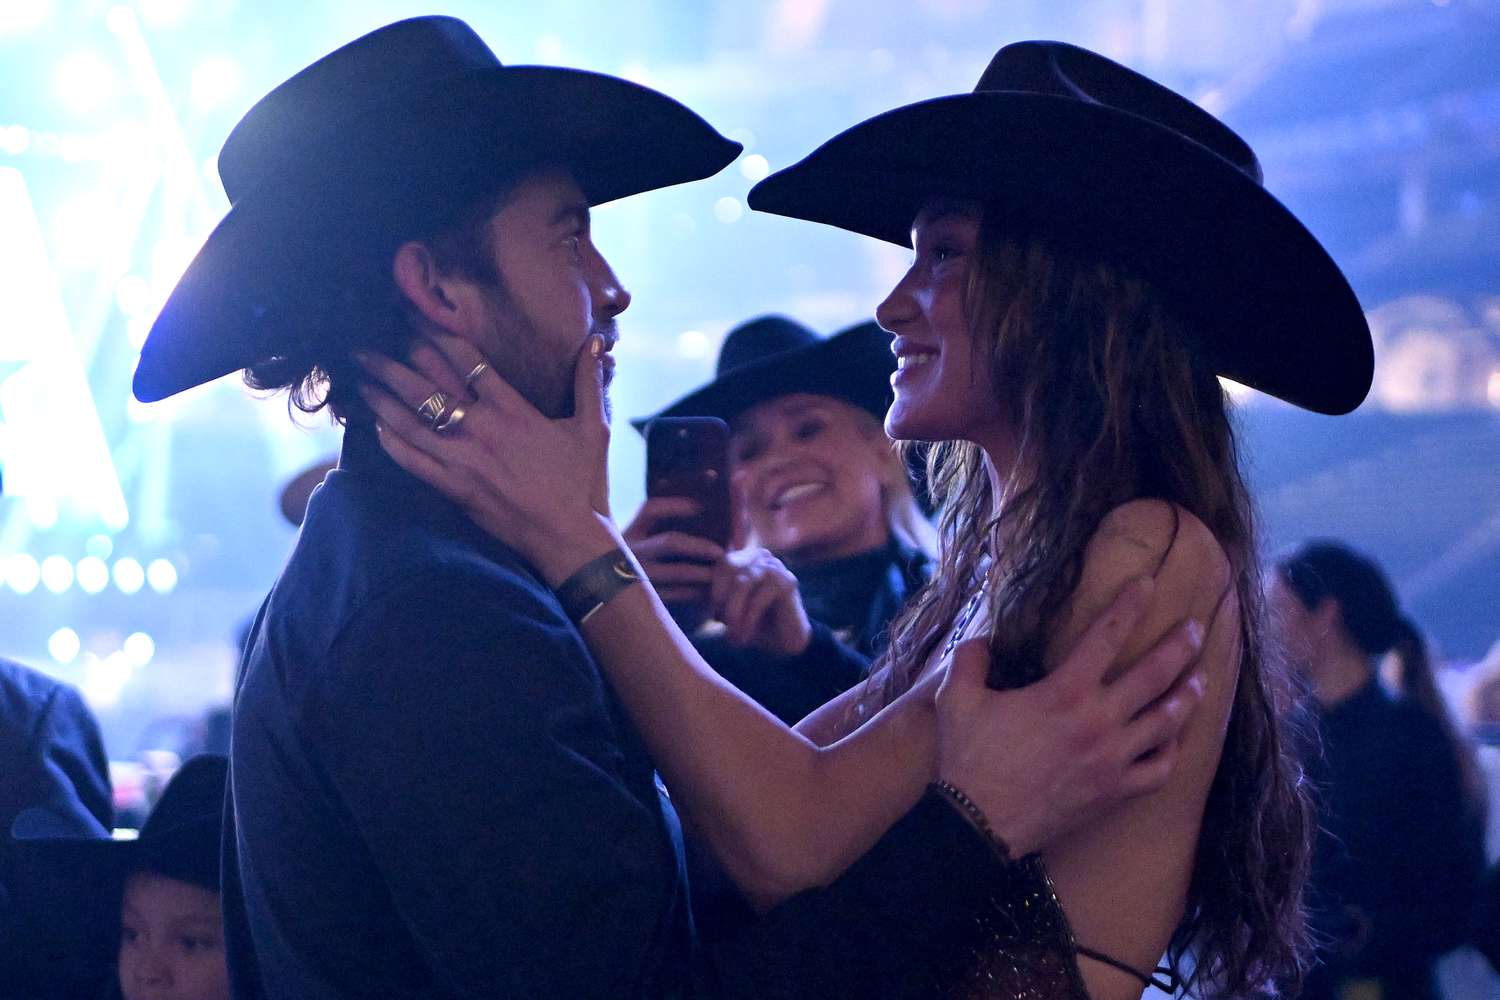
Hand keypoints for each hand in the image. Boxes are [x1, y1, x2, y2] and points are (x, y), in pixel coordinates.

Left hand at [357, 333, 617, 583]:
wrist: (568, 538)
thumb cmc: (583, 484)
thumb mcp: (593, 428)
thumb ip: (589, 381)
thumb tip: (597, 341)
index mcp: (513, 410)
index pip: (466, 362)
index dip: (436, 336)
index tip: (414, 319)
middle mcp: (481, 430)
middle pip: (427, 387)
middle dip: (393, 364)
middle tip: (367, 347)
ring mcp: (463, 461)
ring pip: (411, 422)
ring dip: (382, 398)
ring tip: (362, 379)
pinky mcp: (455, 489)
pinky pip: (412, 462)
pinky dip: (391, 442)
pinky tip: (376, 426)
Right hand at [623, 497, 724, 607]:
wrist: (601, 596)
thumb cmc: (625, 561)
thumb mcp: (630, 541)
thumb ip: (652, 527)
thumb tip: (694, 508)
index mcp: (626, 532)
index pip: (650, 510)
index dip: (675, 505)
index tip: (699, 506)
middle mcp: (628, 552)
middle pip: (670, 542)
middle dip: (699, 545)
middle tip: (720, 550)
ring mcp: (634, 576)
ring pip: (677, 572)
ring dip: (702, 571)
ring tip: (720, 571)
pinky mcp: (642, 598)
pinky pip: (675, 594)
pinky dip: (694, 591)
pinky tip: (708, 590)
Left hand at [710, 547, 811, 657]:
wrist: (786, 642)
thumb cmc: (753, 623)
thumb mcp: (727, 607)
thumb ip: (712, 594)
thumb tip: (683, 590)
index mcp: (745, 557)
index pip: (721, 563)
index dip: (714, 589)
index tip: (716, 617)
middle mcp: (760, 555)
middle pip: (730, 567)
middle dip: (722, 599)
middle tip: (722, 625)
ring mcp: (775, 566)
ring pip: (742, 583)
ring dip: (733, 613)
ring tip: (732, 636)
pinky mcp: (787, 581)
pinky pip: (757, 600)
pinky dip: (747, 621)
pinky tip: (745, 637)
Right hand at [934, 577, 1205, 855]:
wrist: (977, 824)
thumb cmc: (968, 759)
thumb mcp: (957, 698)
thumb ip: (971, 660)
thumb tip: (982, 640)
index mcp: (1064, 692)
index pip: (1107, 635)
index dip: (1130, 605)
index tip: (1148, 582)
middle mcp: (1098, 721)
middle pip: (1154, 675)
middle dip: (1180, 646)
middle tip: (1195, 628)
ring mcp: (1112, 759)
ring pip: (1167, 722)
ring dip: (1187, 696)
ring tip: (1200, 680)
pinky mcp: (1114, 792)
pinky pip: (1159, 771)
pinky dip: (1172, 752)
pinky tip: (1174, 740)